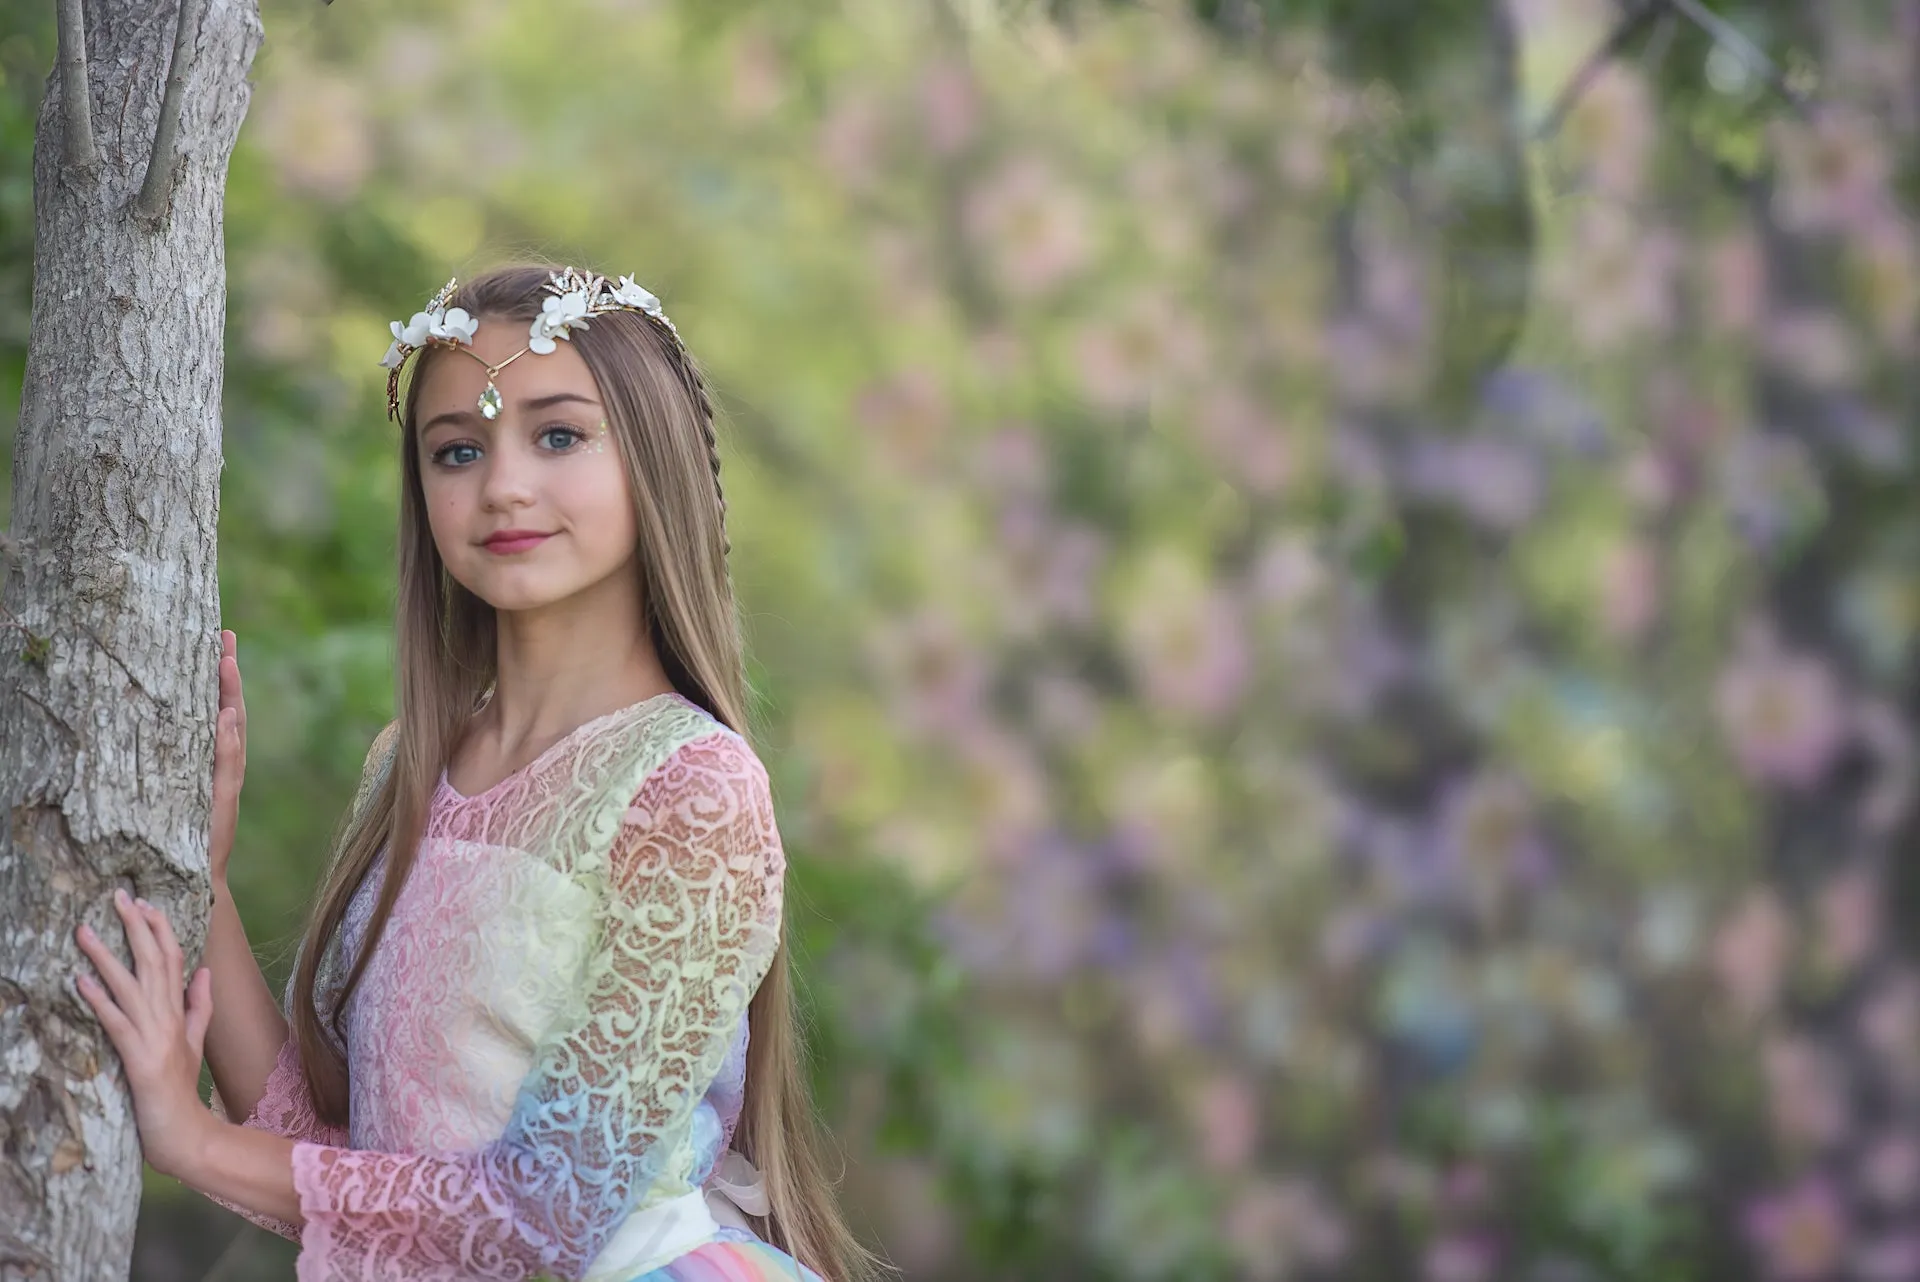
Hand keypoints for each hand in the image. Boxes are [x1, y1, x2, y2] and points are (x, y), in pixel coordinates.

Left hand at [75, 890, 216, 1180]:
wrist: (185, 1133)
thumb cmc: (182, 1092)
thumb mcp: (196, 1043)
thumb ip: (199, 1005)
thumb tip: (203, 970)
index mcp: (180, 1013)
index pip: (174, 959)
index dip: (160, 929)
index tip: (144, 903)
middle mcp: (168, 1018)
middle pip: (154, 962)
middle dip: (135, 927)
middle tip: (118, 896)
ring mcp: (155, 1037)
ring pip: (131, 986)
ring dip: (106, 956)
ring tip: (83, 930)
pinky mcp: (138, 1058)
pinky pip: (116, 1023)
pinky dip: (99, 1000)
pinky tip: (81, 981)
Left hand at [211, 628, 246, 886]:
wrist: (199, 874)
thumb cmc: (186, 836)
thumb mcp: (181, 793)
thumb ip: (192, 763)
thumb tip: (189, 727)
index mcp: (215, 759)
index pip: (222, 709)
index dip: (222, 678)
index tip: (221, 642)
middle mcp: (227, 764)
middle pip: (232, 709)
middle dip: (229, 673)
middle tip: (226, 636)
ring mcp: (228, 780)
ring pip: (234, 729)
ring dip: (232, 695)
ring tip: (227, 662)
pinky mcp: (224, 798)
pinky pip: (228, 764)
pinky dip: (230, 740)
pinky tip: (227, 715)